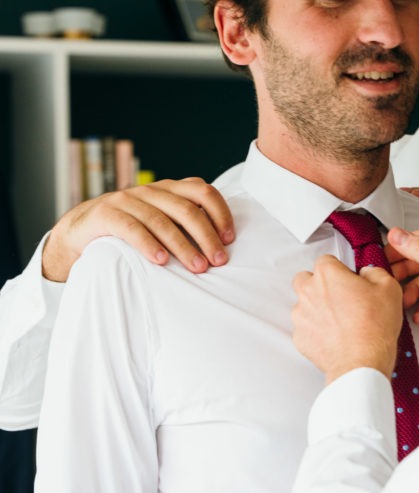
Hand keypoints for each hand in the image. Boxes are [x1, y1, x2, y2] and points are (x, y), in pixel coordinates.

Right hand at [43, 178, 234, 281]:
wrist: (80, 230)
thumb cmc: (132, 230)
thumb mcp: (161, 222)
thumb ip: (186, 225)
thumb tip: (222, 247)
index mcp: (169, 190)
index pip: (203, 191)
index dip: (220, 213)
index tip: (230, 238)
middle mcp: (150, 191)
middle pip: (186, 209)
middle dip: (206, 236)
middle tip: (219, 261)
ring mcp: (127, 200)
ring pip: (161, 220)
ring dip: (183, 245)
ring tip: (198, 267)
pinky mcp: (105, 214)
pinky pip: (131, 228)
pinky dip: (148, 244)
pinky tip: (161, 260)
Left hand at [292, 255, 402, 383]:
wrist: (362, 362)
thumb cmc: (374, 326)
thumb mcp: (389, 288)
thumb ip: (375, 272)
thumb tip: (367, 274)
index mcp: (327, 274)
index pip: (326, 261)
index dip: (340, 270)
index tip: (349, 281)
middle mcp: (308, 291)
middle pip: (307, 279)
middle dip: (320, 285)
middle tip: (340, 298)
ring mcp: (301, 316)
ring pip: (304, 305)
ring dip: (317, 308)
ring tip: (339, 321)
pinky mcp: (299, 338)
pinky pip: (305, 328)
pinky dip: (316, 331)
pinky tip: (334, 336)